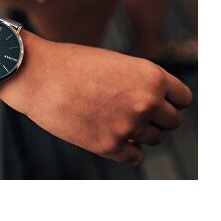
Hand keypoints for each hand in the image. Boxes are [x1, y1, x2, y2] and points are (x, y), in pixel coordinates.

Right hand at [0, 32, 191, 165]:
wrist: (38, 75)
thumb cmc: (71, 65)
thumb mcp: (116, 64)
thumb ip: (140, 82)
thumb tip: (155, 104)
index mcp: (151, 76)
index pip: (183, 98)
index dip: (170, 101)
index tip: (158, 103)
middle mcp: (146, 102)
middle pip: (173, 121)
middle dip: (158, 118)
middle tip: (136, 113)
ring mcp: (129, 126)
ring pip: (155, 139)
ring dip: (142, 133)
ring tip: (118, 120)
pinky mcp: (109, 146)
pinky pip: (135, 156)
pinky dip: (128, 149)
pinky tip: (113, 136)